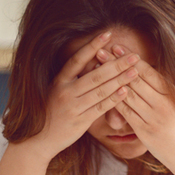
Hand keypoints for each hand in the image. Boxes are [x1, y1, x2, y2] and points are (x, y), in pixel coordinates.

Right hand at [26, 32, 140, 161]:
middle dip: (116, 64)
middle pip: (95, 74)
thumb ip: (75, 79)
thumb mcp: (58, 92)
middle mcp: (64, 91)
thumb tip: (96, 63)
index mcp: (58, 81)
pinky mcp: (79, 121)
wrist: (39, 140)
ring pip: (100, 90)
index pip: (77, 59)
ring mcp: (72, 107)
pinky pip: (100, 108)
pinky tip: (125, 91)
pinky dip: (114, 99)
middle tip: (134, 56)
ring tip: (135, 71)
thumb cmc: (52, 113)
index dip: (92, 45)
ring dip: (120, 80)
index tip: (108, 34)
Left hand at [99, 46, 174, 174]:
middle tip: (101, 50)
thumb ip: (168, 92)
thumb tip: (153, 74)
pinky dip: (114, 100)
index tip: (118, 47)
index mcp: (173, 94)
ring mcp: (153, 117)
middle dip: (116, 64)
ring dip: (111, 79)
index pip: (148, 72)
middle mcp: (163, 103)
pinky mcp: (145, 131)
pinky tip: (102, 92)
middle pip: (135, 79)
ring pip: (128, 94)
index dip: (131, 59)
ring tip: (98, 68)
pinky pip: (126, 113)